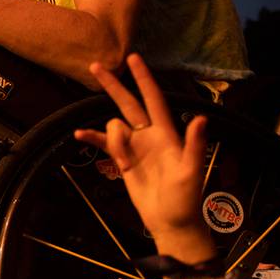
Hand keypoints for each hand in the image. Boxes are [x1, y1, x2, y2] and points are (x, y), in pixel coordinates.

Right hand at [72, 54, 211, 257]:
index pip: (154, 99)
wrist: (170, 220)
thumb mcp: (192, 171)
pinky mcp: (124, 159)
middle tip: (95, 66)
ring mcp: (135, 146)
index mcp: (166, 134)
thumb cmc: (185, 198)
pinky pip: (103, 142)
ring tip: (124, 165)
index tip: (133, 58)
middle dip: (113, 84)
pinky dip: (91, 137)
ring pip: (114, 127)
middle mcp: (150, 135)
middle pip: (128, 103)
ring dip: (112, 141)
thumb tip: (201, 117)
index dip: (144, 78)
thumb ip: (195, 144)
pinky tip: (78, 135)